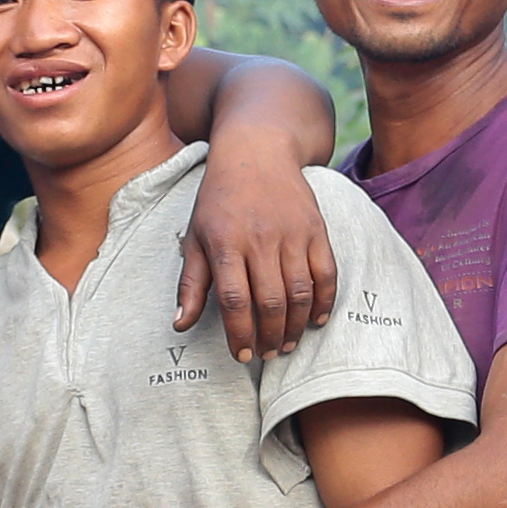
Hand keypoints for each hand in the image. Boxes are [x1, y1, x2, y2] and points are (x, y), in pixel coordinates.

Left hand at [177, 132, 335, 358]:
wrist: (257, 152)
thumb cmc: (220, 200)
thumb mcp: (196, 236)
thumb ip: (191, 283)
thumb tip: (180, 325)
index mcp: (225, 243)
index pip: (233, 300)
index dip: (239, 333)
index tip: (241, 355)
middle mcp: (260, 238)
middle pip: (269, 302)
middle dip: (269, 337)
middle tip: (267, 354)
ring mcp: (292, 233)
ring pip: (299, 293)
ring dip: (295, 326)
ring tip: (287, 344)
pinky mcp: (316, 229)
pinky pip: (326, 273)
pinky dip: (324, 302)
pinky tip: (316, 321)